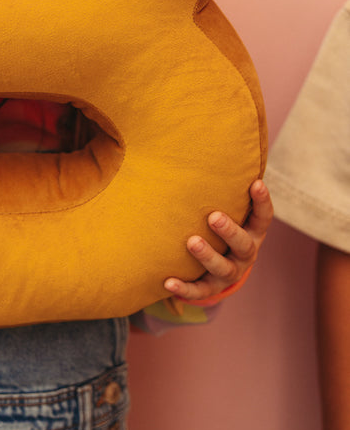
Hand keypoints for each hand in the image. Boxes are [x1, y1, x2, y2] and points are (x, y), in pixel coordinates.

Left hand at [163, 178, 272, 300]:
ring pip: (223, 269)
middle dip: (230, 231)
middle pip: (245, 245)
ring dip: (207, 256)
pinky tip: (166, 282)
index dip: (262, 201)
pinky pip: (199, 291)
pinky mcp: (210, 288)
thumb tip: (196, 137)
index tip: (256, 183)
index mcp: (252, 230)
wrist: (215, 264)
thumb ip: (219, 183)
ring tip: (190, 241)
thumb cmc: (217, 222)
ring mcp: (229, 273)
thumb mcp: (225, 204)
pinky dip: (184, 289)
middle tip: (213, 216)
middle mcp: (245, 253)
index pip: (263, 217)